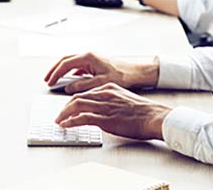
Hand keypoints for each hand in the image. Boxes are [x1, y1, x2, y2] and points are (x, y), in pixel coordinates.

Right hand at [44, 52, 158, 93]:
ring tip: (55, 80)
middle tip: (47, 79)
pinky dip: (71, 72)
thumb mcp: (101, 82)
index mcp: (88, 57)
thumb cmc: (122, 75)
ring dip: (62, 70)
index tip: (50, 82)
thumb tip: (69, 87)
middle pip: (65, 60)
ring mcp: (91, 58)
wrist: (135, 72)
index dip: (56, 74)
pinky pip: (78, 66)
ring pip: (71, 62)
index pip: (66, 64)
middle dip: (55, 70)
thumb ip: (83, 85)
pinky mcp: (94, 63)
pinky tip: (70, 80)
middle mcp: (88, 55)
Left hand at [55, 83, 170, 139]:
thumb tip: (105, 110)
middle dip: (65, 106)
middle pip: (77, 97)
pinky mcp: (104, 119)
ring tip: (59, 121)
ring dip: (64, 114)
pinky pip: (82, 118)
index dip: (74, 100)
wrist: (154, 117)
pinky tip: (66, 125)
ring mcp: (104, 106)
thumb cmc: (144, 111)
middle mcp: (105, 94)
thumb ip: (113, 101)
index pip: (86, 92)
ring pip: (76, 105)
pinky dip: (71, 121)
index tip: (69, 107)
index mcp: (110, 88)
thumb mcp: (126, 100)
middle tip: (60, 115)